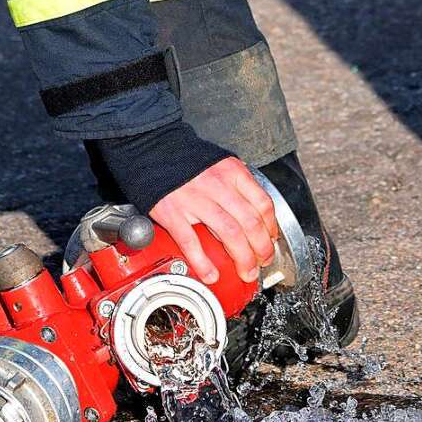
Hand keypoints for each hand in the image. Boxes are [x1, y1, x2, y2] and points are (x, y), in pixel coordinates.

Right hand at [149, 157, 277, 283]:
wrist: (151, 148)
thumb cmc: (186, 160)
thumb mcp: (220, 164)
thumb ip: (237, 185)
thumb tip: (253, 213)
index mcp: (232, 173)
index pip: (262, 204)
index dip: (270, 227)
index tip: (270, 240)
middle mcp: (217, 185)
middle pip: (250, 223)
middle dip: (262, 249)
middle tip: (263, 263)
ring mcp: (195, 200)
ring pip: (230, 234)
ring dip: (242, 258)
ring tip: (246, 272)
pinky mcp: (172, 213)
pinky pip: (192, 242)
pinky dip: (203, 262)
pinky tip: (211, 274)